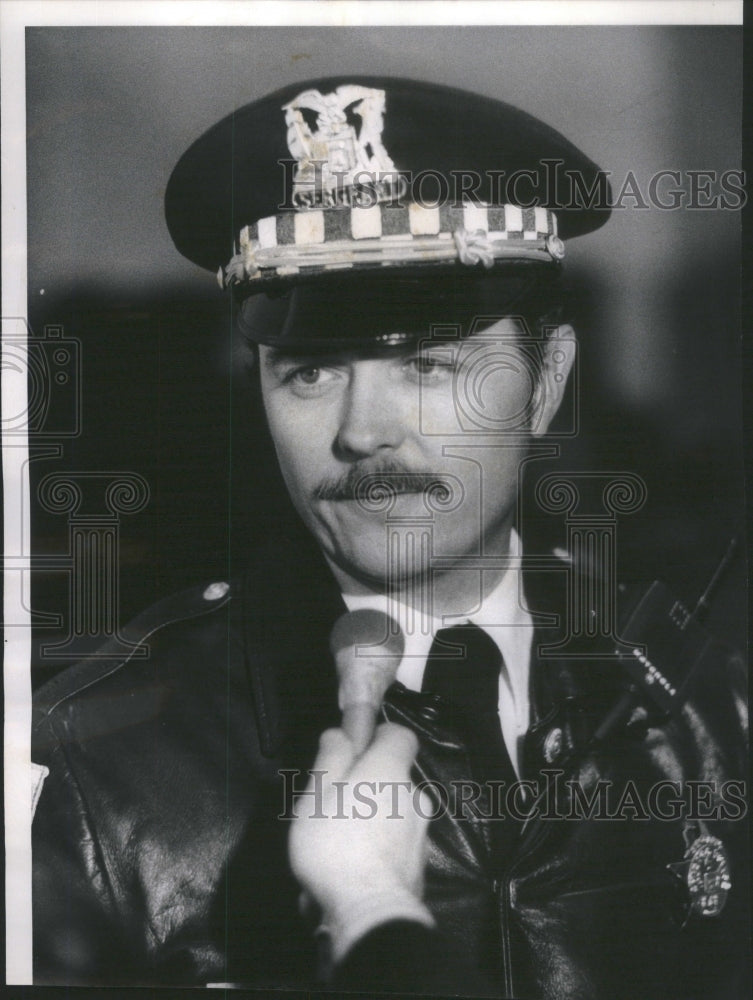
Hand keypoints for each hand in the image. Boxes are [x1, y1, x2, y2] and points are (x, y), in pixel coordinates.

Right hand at [288, 723, 433, 960]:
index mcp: (391, 770)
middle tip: (333, 809)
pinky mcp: (419, 866)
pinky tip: (351, 872)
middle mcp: (415, 796)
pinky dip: (377, 852)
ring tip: (336, 850)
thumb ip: (331, 758)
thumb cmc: (336, 843)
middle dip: (367, 788)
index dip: (379, 738)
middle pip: (393, 779)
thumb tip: (340, 734)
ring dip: (370, 824)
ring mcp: (421, 833)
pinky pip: (394, 847)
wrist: (368, 911)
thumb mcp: (317, 793)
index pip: (401, 736)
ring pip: (393, 816)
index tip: (355, 750)